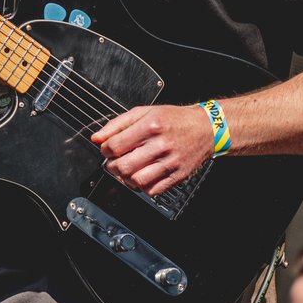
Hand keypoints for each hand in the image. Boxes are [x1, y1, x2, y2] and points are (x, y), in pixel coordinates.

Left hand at [91, 105, 213, 195]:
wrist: (205, 128)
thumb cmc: (174, 119)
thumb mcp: (144, 112)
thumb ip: (117, 124)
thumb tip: (97, 138)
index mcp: (150, 125)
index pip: (115, 145)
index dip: (105, 149)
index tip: (107, 149)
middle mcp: (160, 144)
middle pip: (123, 166)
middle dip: (111, 166)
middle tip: (114, 162)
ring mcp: (170, 162)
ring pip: (136, 180)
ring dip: (125, 178)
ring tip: (127, 169)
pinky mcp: (177, 175)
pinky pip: (152, 190)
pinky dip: (141, 186)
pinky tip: (142, 175)